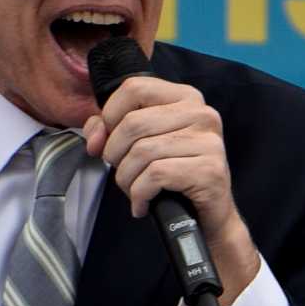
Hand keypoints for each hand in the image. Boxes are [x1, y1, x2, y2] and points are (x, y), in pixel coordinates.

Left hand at [83, 73, 259, 304]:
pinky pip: (156, 175)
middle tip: (122, 173)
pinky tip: (143, 204)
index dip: (110, 115)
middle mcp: (202, 114)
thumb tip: (95, 136)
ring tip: (134, 191)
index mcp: (185, 98)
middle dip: (115, 154)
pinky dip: (140, 194)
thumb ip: (111, 128)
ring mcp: (209, 142)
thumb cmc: (173, 176)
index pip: (134, 88)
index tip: (109, 141)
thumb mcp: (142, 144)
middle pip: (134, 123)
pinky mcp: (209, 170)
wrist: (208, 217)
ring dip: (126, 179)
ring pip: (142, 152)